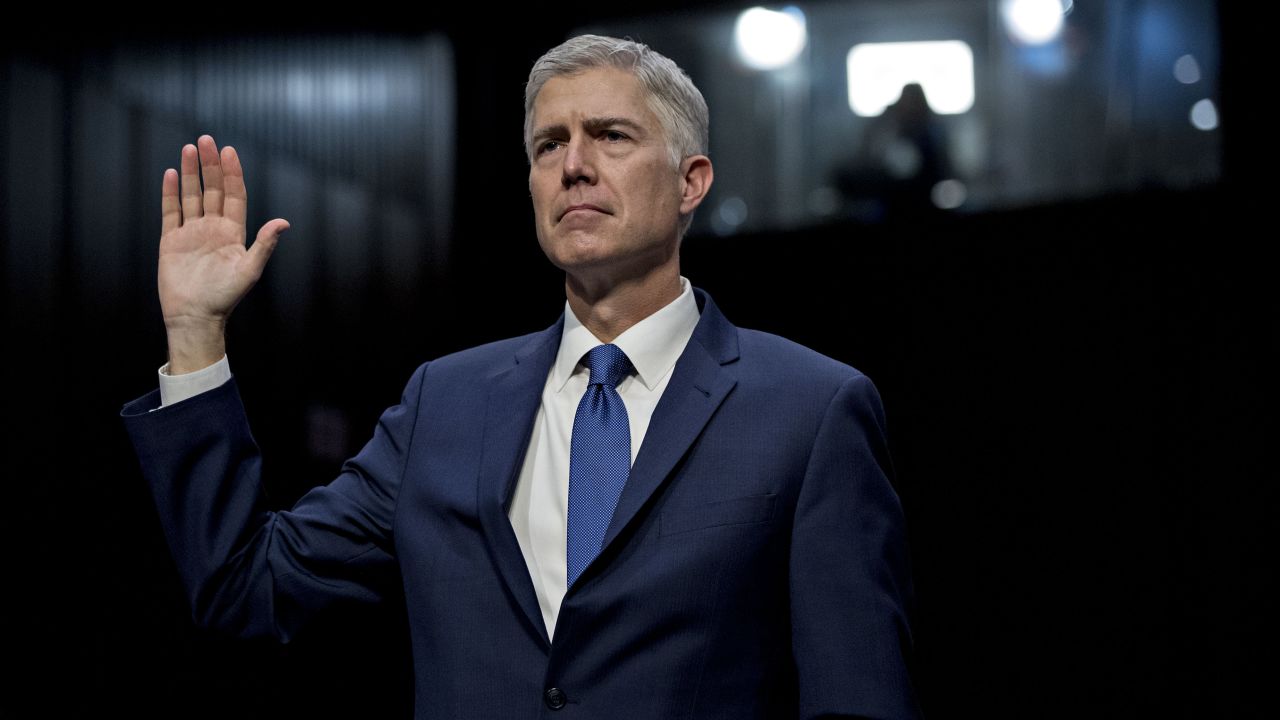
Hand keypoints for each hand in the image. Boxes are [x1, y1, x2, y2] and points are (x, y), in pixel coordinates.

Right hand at [158, 135, 288, 372]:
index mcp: (233, 233)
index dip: (232, 173)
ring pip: (192, 196)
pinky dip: (170, 193)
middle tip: (206, 140)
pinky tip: (170, 174)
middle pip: (213, 190)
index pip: (234, 196)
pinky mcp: (171, 241)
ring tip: (189, 149)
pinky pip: (171, 212)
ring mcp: (192, 233)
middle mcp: (213, 228)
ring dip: (190, 173)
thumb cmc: (225, 297)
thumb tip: (285, 223)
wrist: (196, 316)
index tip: (229, 151)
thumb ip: (264, 244)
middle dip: (210, 165)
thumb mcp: (249, 270)